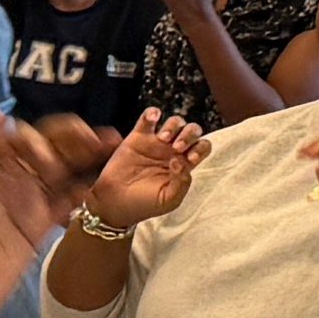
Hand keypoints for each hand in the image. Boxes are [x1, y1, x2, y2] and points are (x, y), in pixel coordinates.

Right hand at [92, 110, 207, 226]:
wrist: (115, 203)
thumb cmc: (144, 204)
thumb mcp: (169, 200)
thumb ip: (182, 182)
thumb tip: (181, 161)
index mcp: (184, 164)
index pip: (202, 147)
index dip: (200, 148)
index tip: (190, 158)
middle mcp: (173, 151)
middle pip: (191, 130)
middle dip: (189, 134)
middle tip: (177, 147)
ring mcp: (156, 143)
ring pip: (174, 122)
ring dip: (173, 126)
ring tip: (163, 139)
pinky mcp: (138, 137)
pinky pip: (148, 118)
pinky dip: (152, 113)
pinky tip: (153, 119)